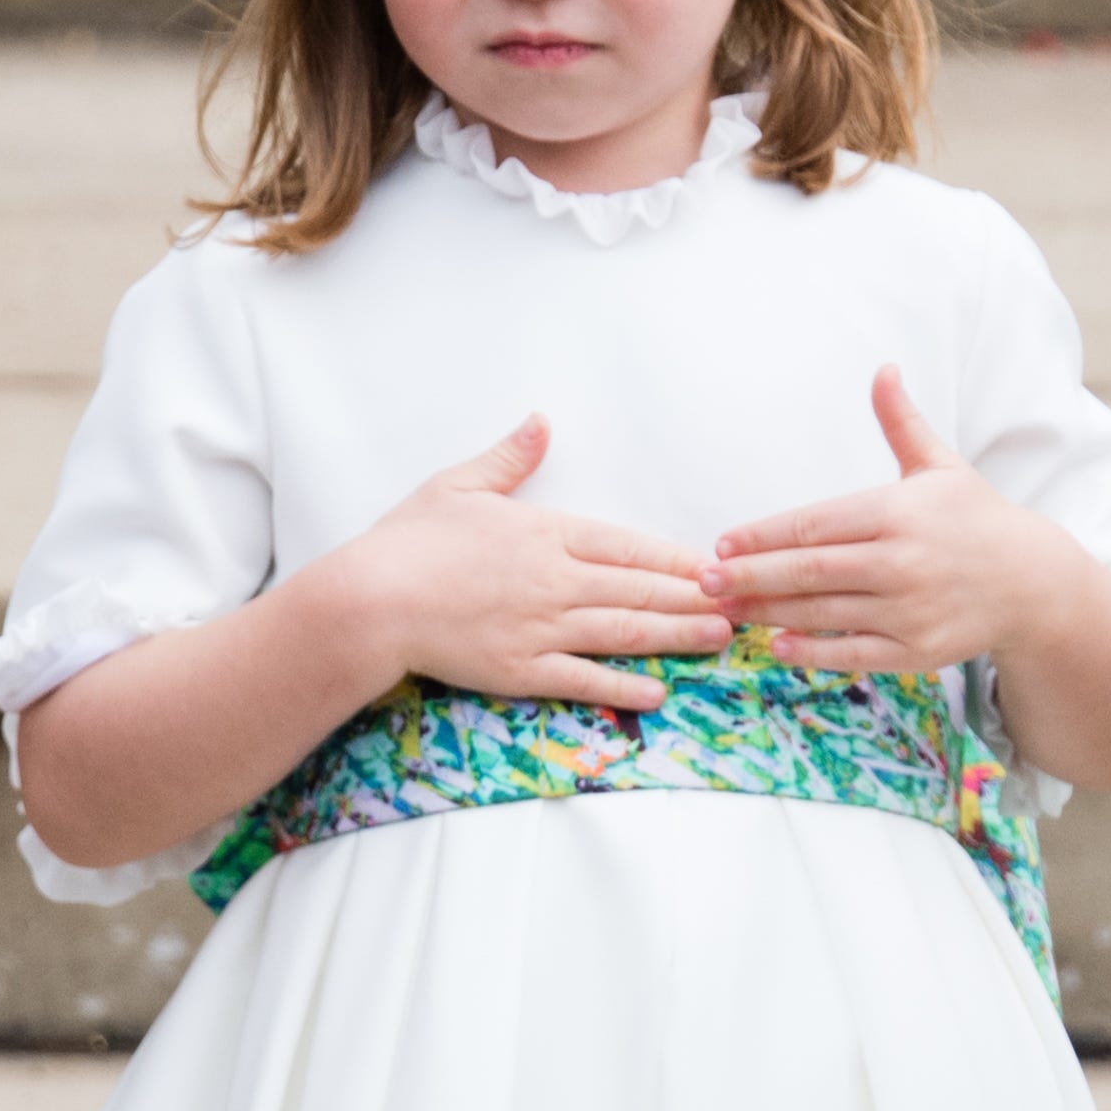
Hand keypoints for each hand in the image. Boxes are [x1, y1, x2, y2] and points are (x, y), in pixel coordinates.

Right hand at [346, 416, 730, 708]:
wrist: (367, 601)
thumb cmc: (408, 542)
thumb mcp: (457, 484)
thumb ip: (509, 457)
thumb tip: (541, 421)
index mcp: (546, 533)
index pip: (628, 545)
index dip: (677, 558)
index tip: (716, 565)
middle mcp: (554, 581)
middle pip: (640, 588)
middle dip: (696, 598)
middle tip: (743, 605)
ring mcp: (541, 628)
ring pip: (624, 631)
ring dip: (676, 635)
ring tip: (719, 638)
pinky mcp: (520, 669)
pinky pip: (583, 679)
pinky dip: (623, 685)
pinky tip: (658, 690)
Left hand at [702, 366, 1092, 672]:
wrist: (1032, 583)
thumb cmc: (975, 519)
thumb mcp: (940, 466)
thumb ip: (902, 423)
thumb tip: (883, 369)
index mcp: (899, 512)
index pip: (814, 524)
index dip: (763, 536)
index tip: (723, 543)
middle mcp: (901, 562)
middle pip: (809, 571)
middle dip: (751, 576)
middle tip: (704, 580)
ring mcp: (909, 610)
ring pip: (823, 613)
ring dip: (769, 613)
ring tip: (727, 610)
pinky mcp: (917, 651)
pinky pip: (854, 653)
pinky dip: (814, 651)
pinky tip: (778, 645)